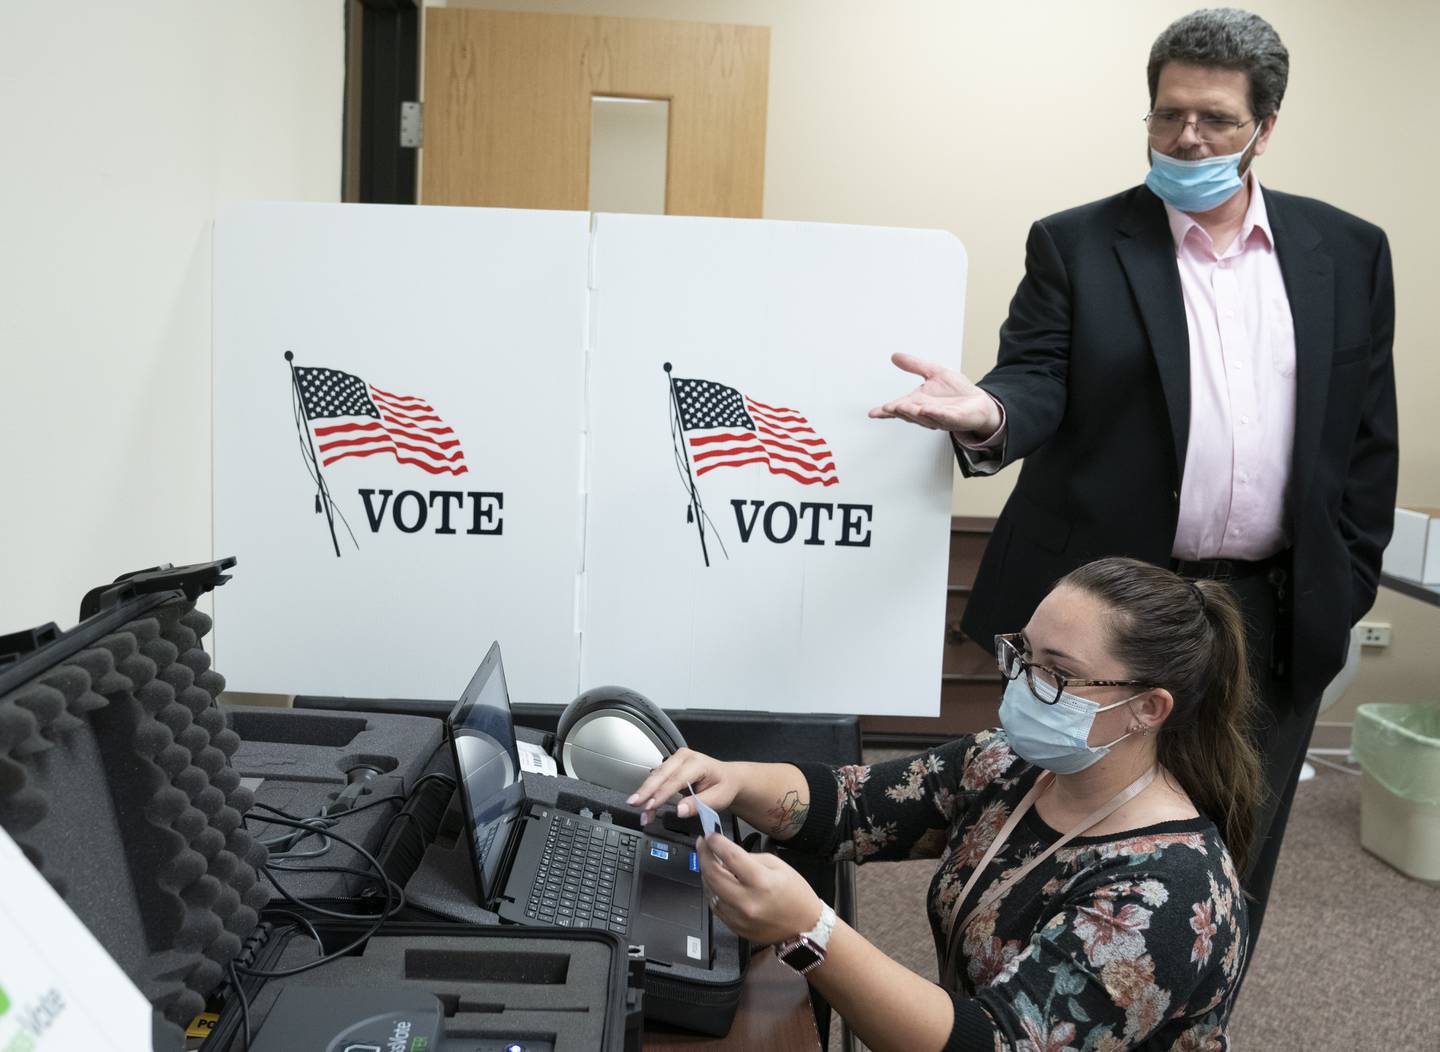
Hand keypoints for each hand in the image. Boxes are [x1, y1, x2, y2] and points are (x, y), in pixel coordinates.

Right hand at [626, 747, 739, 826]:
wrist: (727, 777)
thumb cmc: (724, 786)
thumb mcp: (719, 798)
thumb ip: (699, 804)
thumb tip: (680, 810)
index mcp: (697, 762)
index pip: (676, 779)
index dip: (661, 794)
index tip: (650, 806)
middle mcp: (683, 757)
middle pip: (661, 774)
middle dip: (646, 790)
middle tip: (633, 803)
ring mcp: (675, 759)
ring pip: (656, 775)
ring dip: (645, 792)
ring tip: (637, 808)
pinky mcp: (670, 765)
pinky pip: (657, 777)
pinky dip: (649, 791)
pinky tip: (643, 802)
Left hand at [698, 833, 824, 945]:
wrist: (805, 926)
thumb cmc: (796, 893)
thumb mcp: (777, 865)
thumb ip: (749, 858)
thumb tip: (726, 854)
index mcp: (761, 882)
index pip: (730, 857)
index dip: (716, 843)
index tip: (710, 835)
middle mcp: (747, 902)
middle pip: (713, 875)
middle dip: (704, 856)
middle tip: (702, 845)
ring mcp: (739, 918)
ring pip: (710, 892)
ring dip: (706, 874)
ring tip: (708, 861)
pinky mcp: (735, 928)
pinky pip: (716, 906)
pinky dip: (713, 891)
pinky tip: (716, 881)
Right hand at [868, 352, 1000, 436]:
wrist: (979, 402)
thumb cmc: (957, 392)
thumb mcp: (934, 372)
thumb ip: (914, 365)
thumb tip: (895, 356)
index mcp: (919, 402)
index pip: (900, 407)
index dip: (886, 411)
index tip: (873, 412)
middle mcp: (927, 413)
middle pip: (909, 414)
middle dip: (899, 411)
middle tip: (889, 407)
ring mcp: (940, 418)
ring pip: (924, 417)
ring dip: (913, 413)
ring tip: (903, 407)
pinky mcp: (956, 419)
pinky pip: (945, 418)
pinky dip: (936, 415)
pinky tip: (928, 410)